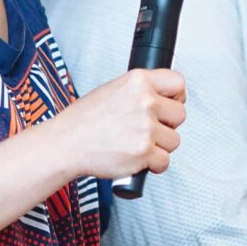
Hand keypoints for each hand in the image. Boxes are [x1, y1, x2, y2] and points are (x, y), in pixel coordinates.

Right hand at [55, 69, 185, 179]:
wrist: (66, 143)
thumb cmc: (84, 119)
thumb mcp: (113, 89)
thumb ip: (140, 91)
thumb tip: (162, 97)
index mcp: (138, 81)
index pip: (178, 83)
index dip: (176, 97)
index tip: (170, 104)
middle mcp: (145, 101)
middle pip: (180, 114)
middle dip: (167, 124)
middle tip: (149, 128)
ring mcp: (146, 128)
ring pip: (174, 140)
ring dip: (160, 145)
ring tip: (138, 143)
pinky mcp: (144, 152)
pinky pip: (164, 161)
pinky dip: (153, 164)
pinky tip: (137, 157)